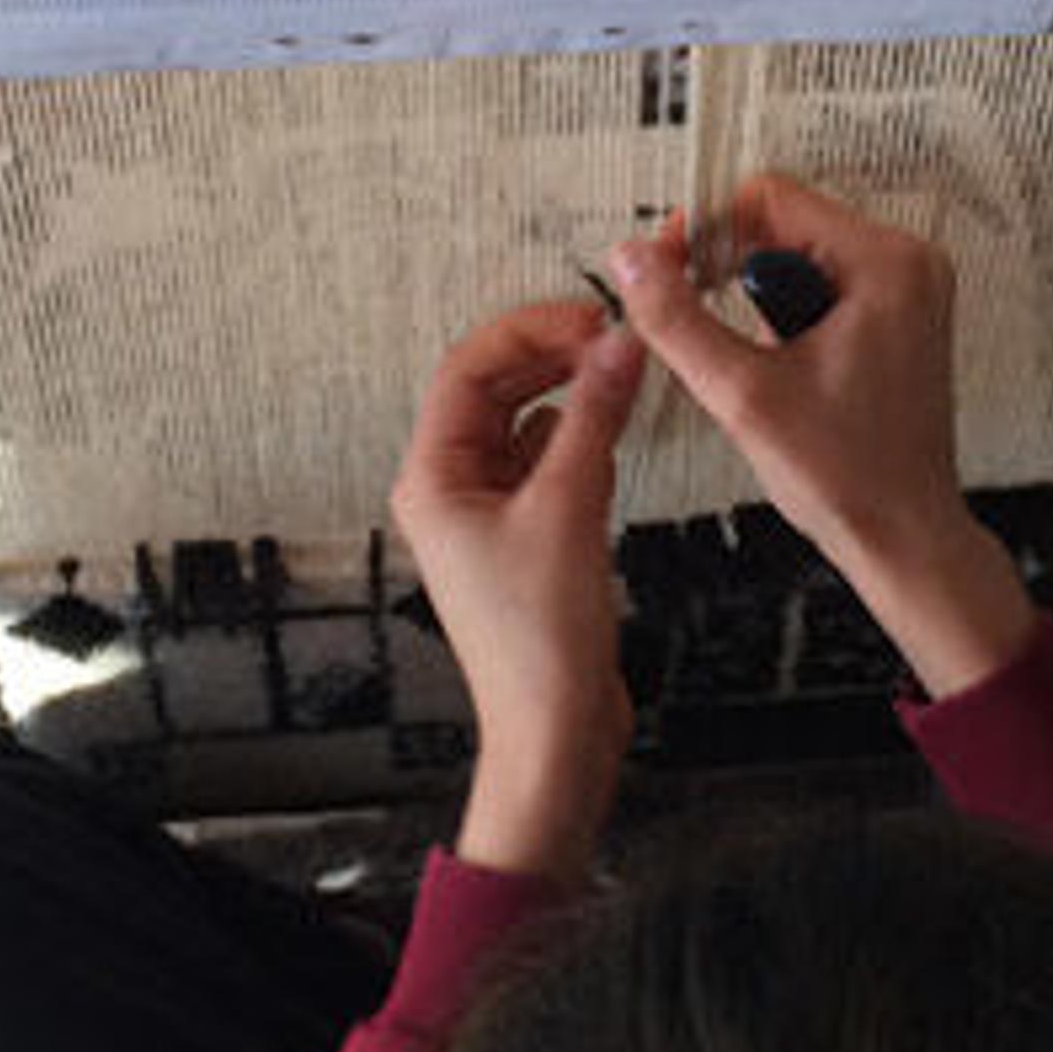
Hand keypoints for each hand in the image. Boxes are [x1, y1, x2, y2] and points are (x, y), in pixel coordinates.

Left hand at [388, 299, 645, 880]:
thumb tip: (618, 345)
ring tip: (620, 378)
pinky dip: (579, 439)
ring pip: (524, 424)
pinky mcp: (526, 538)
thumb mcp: (570, 508)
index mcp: (432, 478)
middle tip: (613, 341)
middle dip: (552, 357)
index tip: (591, 320)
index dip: (530, 332)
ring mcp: (487, 516)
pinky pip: (547, 463)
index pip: (468, 369)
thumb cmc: (539, 644)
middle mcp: (450, 491)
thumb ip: (595, 418)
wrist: (555, 732)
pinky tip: (611, 437)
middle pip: (494, 389)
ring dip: (569, 395)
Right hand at [604, 176, 1035, 700]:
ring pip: (793, 256)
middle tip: (692, 320)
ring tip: (746, 363)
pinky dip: (779, 316)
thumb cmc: (853, 479)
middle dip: (727, 269)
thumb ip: (677, 320)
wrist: (903, 537)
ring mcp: (904, 292)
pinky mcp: (893, 319)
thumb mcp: (744, 395)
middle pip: (781, 222)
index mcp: (887, 265)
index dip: (704, 231)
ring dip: (751, 298)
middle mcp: (907, 266)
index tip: (667, 270)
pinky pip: (817, 286)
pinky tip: (773, 369)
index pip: (770, 198)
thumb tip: (633, 263)